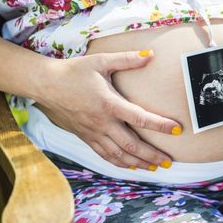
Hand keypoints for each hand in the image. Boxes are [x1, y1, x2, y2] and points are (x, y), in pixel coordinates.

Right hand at [35, 50, 180, 169]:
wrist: (45, 85)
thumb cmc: (74, 72)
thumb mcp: (100, 61)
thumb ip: (127, 59)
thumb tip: (150, 54)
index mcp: (108, 103)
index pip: (140, 117)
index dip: (160, 125)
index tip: (177, 129)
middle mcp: (102, 122)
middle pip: (132, 145)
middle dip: (153, 155)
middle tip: (169, 161)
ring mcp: (94, 133)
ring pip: (119, 155)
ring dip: (139, 163)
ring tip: (156, 167)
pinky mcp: (86, 138)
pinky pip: (105, 155)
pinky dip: (120, 163)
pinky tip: (132, 166)